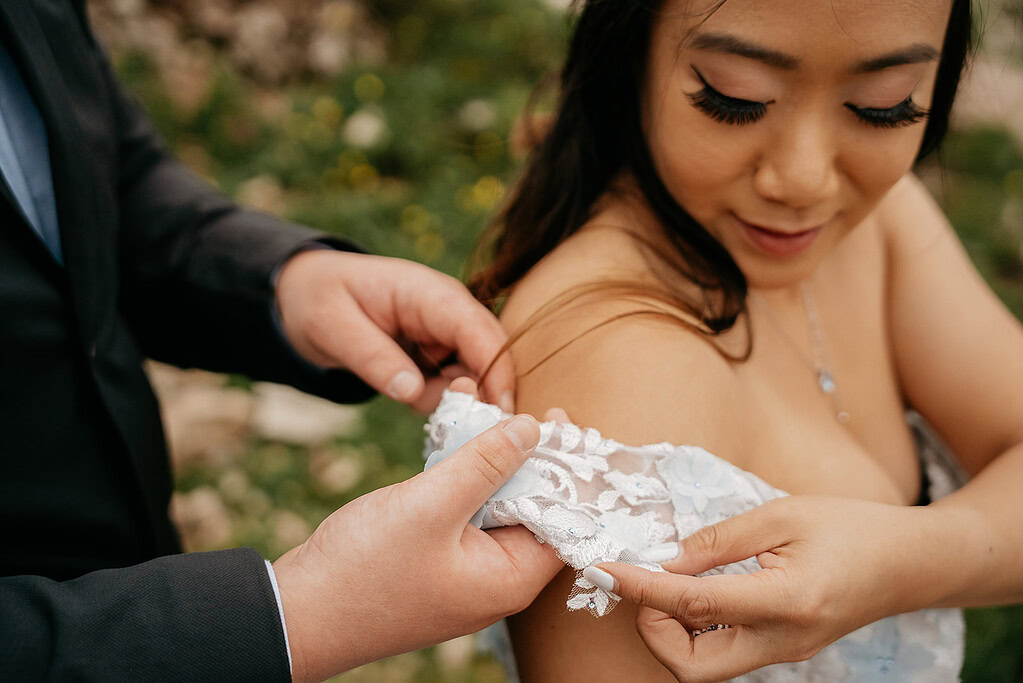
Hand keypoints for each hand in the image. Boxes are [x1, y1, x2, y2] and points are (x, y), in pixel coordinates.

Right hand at [272, 378, 565, 681]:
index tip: (562, 419)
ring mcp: (465, 571)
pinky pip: (465, 513)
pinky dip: (463, 478)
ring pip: (496, 506)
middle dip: (531, 458)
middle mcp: (496, 578)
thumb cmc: (365, 569)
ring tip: (488, 412)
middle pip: (533, 509)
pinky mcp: (437, 560)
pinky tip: (456, 441)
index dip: (570, 469)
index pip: (565, 519)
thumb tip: (533, 428)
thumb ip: (485, 464)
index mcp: (510, 577)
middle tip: (529, 410)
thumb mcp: (431, 505)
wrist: (298, 612)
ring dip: (492, 462)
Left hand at [275, 249, 515, 412]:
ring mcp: (445, 334)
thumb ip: (373, 357)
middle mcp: (449, 312)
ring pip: (474, 375)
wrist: (307, 292)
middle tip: (446, 420)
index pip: (479, 330)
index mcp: (429, 294)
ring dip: (450, 399)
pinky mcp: (438, 354)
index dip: (496, 371)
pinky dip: (437, 399)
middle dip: (479, 393)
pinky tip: (405, 392)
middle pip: (489, 355)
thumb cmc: (320, 298)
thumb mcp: (333, 326)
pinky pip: (453, 384)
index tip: (500, 413)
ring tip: (405, 393)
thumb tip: (412, 392)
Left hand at [588, 496, 954, 681]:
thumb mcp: (782, 515)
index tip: (604, 569)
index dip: (640, 588)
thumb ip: (720, 539)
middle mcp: (782, 641)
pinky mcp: (784, 651)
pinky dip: (697, 630)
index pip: (692, 606)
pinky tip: (695, 592)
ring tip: (667, 583)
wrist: (911, 563)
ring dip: (672, 633)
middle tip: (644, 584)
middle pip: (691, 668)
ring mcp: (784, 653)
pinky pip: (726, 655)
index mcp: (785, 601)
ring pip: (705, 669)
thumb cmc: (853, 528)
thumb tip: (667, 558)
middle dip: (652, 631)